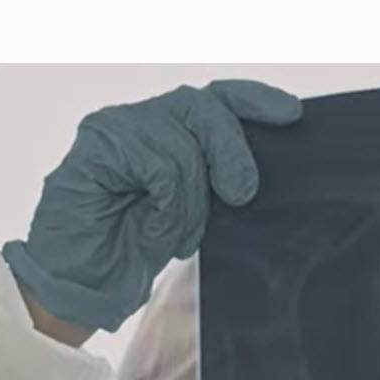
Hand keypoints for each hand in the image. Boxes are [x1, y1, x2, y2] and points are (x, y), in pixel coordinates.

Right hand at [3, 80, 301, 331]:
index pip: (218, 96)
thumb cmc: (140, 247)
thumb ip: (221, 179)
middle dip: (231, 151)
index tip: (293, 114)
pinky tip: (152, 231)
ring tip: (175, 233)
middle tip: (241, 194)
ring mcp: (115, 127)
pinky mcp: (95, 144)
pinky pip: (156, 165)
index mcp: (173, 130)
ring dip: (190, 199)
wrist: (87, 283)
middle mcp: (143, 119)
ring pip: (181, 142)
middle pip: (203, 107)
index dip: (256, 100)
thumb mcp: (197, 210)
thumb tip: (260, 172)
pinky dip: (166, 206)